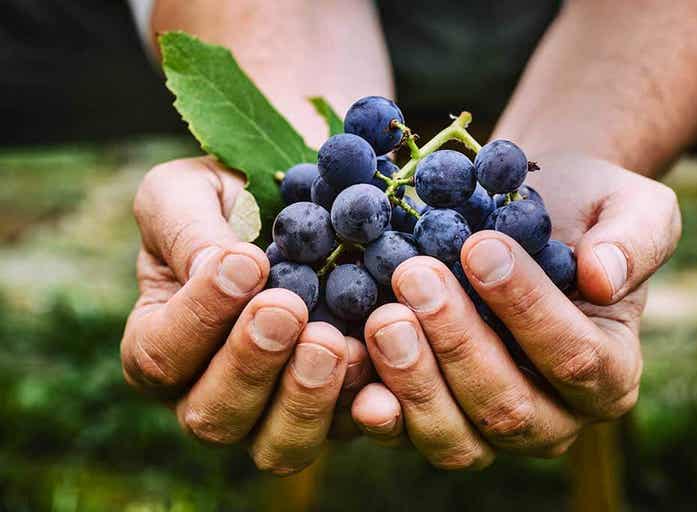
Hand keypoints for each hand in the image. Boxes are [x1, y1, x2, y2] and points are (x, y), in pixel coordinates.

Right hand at [120, 157, 372, 473]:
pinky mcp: (334, 410)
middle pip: (215, 417)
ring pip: (279, 446)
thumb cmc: (228, 198)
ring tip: (332, 341)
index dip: (201, 316)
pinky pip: (347, 430)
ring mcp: (274, 411)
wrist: (296, 206)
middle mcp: (209, 393)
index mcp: (161, 344)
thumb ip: (185, 230)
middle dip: (252, 365)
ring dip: (306, 399)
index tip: (248, 261)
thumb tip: (218, 271)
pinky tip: (381, 376)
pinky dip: (365, 408)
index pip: (161, 354)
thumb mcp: (187, 192)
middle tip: (287, 309)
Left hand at [351, 152, 680, 466]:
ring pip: (454, 438)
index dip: (527, 308)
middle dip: (458, 343)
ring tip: (383, 315)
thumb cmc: (580, 211)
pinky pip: (403, 433)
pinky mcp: (433, 418)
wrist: (519, 216)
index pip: (574, 358)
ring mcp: (488, 428)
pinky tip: (349, 363)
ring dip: (413, 380)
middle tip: (416, 276)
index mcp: (608, 372)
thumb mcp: (629, 206)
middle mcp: (552, 416)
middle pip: (507, 408)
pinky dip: (374, 407)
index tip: (480, 246)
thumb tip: (605, 278)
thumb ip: (635, 239)